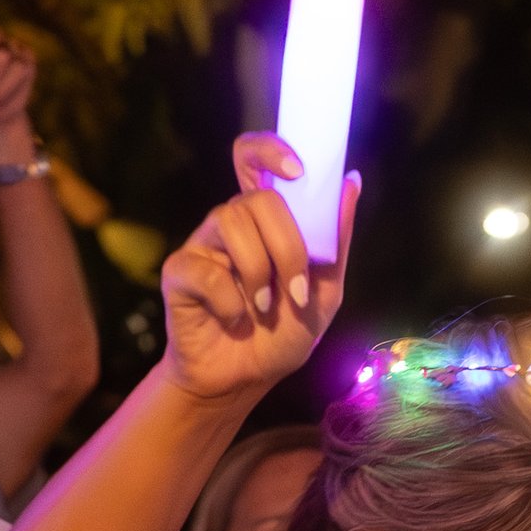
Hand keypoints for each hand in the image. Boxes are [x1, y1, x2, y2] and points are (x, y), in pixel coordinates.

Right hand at [154, 133, 355, 416]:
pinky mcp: (179, 272)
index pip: (256, 159)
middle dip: (286, 246)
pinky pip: (206, 268)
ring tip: (263, 308)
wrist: (243, 381)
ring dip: (258, 271)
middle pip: (256, 198)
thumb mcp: (325, 293)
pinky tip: (234, 319)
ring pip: (231, 222)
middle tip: (295, 291)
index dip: (271, 149)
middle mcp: (232, 224)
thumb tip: (351, 181)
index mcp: (266, 222)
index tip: (298, 170)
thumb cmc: (282, 335)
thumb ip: (336, 240)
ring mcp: (203, 245)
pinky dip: (229, 300)